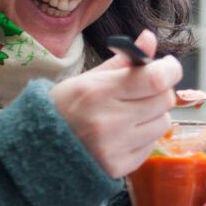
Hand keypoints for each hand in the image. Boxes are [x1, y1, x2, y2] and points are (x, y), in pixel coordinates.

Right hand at [50, 30, 181, 178]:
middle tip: (143, 91)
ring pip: (163, 123)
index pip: (155, 79)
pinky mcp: (119, 167)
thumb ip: (123, 61)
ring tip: (129, 115)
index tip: (168, 66)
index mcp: (98, 92)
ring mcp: (114, 148)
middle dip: (159, 91)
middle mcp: (108, 122)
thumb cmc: (64, 108)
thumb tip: (149, 38)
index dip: (170, 70)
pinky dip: (144, 137)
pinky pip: (152, 145)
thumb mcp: (88, 79)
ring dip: (153, 116)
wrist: (36, 150)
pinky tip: (122, 135)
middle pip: (164, 100)